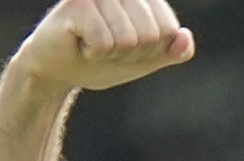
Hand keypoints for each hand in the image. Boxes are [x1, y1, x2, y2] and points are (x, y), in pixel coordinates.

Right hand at [13, 0, 194, 91]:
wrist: (58, 70)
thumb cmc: (101, 59)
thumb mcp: (144, 60)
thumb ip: (170, 52)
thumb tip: (185, 38)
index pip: (168, 30)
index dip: (150, 51)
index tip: (127, 48)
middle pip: (150, 35)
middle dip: (130, 54)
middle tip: (107, 47)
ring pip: (128, 40)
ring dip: (110, 54)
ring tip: (93, 45)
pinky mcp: (77, 4)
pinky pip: (104, 42)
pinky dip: (93, 53)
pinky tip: (80, 43)